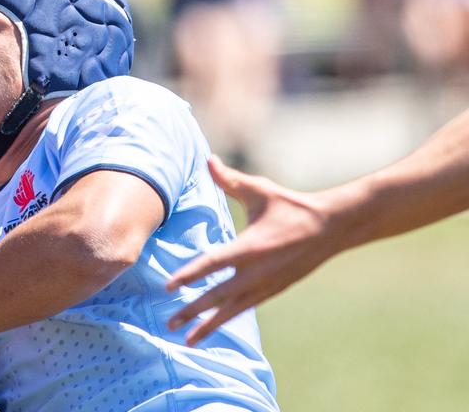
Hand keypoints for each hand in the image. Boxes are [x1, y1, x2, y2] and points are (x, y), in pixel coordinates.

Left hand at [165, 156, 335, 344]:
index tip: (168, 285)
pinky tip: (210, 329)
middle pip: (217, 296)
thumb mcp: (260, 190)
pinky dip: (226, 320)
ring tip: (185, 340)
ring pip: (230, 310)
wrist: (331, 228)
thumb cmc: (290, 206)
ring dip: (206, 325)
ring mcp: (266, 285)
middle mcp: (257, 272)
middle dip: (191, 310)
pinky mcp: (273, 291)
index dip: (190, 275)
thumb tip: (208, 159)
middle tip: (168, 322)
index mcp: (251, 247)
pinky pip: (244, 309)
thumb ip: (230, 180)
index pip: (213, 264)